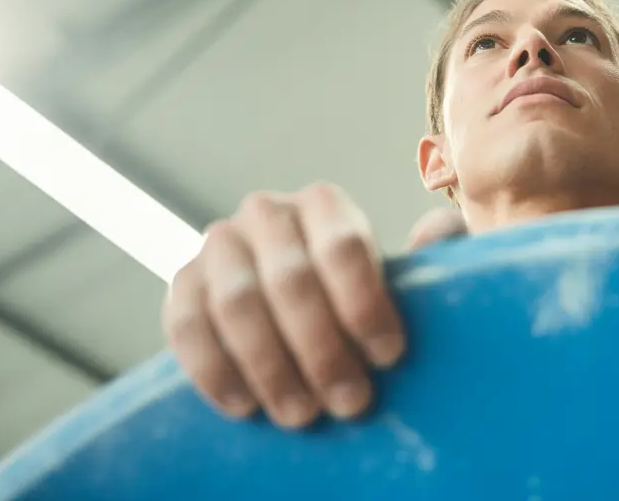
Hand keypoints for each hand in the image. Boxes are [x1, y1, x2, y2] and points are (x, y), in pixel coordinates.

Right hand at [162, 184, 462, 427]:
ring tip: (302, 414)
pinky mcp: (182, 283)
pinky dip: (214, 370)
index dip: (366, 305)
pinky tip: (245, 406)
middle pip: (291, 281)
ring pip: (237, 305)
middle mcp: (267, 213)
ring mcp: (218, 245)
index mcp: (324, 204)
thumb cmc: (357, 291)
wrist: (292, 302)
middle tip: (351, 402)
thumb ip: (435, 248)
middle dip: (322, 350)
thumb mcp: (405, 268)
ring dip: (271, 368)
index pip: (343, 248)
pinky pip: (186, 325)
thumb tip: (435, 234)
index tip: (389, 357)